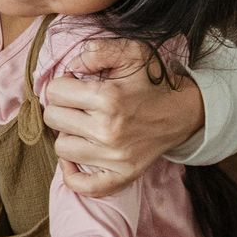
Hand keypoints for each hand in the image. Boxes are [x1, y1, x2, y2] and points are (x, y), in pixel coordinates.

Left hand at [44, 37, 204, 197]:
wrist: (182, 111)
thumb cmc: (153, 81)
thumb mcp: (130, 51)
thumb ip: (95, 50)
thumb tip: (70, 68)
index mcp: (108, 98)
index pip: (55, 92)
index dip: (63, 84)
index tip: (76, 84)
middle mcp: (108, 130)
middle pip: (53, 119)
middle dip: (62, 107)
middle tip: (79, 104)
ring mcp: (114, 157)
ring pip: (61, 148)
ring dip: (68, 135)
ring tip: (84, 126)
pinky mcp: (122, 175)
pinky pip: (82, 186)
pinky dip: (71, 174)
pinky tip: (75, 158)